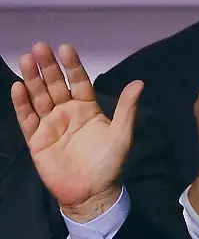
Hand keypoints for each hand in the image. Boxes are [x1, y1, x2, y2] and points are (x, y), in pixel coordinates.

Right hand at [11, 43, 139, 221]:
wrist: (92, 191)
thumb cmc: (109, 162)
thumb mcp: (122, 133)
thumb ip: (126, 108)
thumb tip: (139, 82)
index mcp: (88, 108)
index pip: (79, 81)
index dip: (72, 65)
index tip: (65, 47)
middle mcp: (67, 112)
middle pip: (55, 85)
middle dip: (48, 66)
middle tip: (40, 47)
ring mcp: (50, 124)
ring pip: (39, 97)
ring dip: (33, 79)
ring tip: (27, 60)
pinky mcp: (37, 139)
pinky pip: (27, 118)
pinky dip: (22, 103)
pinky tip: (18, 87)